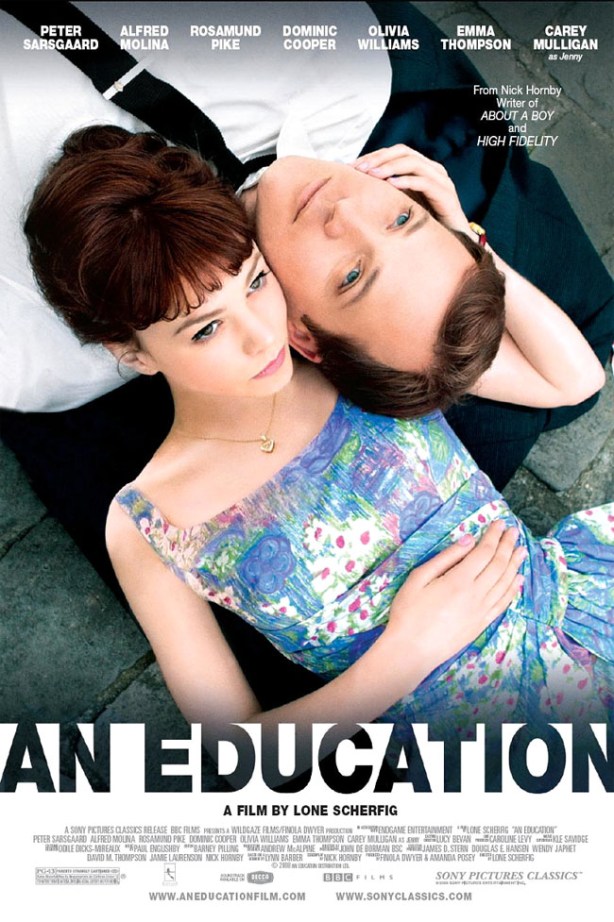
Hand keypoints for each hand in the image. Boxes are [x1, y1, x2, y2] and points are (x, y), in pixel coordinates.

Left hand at [353, 144, 471, 233]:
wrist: (454, 241)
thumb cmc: (425, 224)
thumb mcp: (404, 204)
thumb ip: (389, 193)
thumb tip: (359, 189)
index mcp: (422, 168)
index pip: (396, 152)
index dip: (375, 155)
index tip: (354, 166)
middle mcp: (433, 169)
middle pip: (403, 152)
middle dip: (379, 158)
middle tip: (360, 168)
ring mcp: (441, 180)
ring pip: (413, 163)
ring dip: (390, 167)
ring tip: (372, 174)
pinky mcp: (445, 194)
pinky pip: (424, 182)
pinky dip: (406, 181)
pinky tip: (390, 185)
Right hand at [386, 521, 524, 679]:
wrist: (411, 651)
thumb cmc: (408, 612)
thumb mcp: (418, 578)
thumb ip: (445, 558)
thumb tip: (467, 540)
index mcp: (458, 580)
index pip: (483, 552)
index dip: (493, 536)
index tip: (499, 523)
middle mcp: (476, 594)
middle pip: (498, 565)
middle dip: (507, 545)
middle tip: (513, 531)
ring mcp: (482, 610)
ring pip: (505, 582)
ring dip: (514, 564)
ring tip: (521, 549)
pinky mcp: (482, 623)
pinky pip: (504, 602)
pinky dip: (513, 588)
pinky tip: (518, 579)